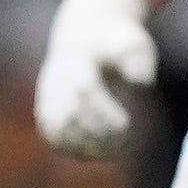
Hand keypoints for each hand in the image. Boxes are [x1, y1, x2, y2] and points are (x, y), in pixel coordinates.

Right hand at [33, 0, 156, 157]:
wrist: (84, 34)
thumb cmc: (116, 42)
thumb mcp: (132, 41)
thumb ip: (138, 58)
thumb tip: (141, 81)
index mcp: (77, 59)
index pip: (84, 91)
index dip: (104, 114)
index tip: (126, 125)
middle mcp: (56, 79)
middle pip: (68, 114)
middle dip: (97, 133)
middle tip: (123, 141)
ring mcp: (47, 95)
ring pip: (57, 130)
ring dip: (85, 146)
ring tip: (113, 151)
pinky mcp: (46, 110)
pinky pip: (53, 136)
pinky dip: (74, 149)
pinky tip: (98, 152)